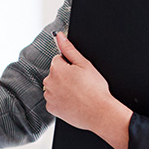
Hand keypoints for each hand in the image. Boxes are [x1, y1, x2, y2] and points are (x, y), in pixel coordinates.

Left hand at [43, 31, 131, 148]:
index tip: (79, 73)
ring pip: (54, 87)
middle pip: (55, 73)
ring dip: (62, 88)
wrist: (99, 112)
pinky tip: (73, 102)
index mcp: (56, 69)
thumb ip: (69, 49)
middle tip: (80, 84)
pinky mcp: (51, 108)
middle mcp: (49, 82)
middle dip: (65, 76)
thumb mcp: (85, 64)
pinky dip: (61, 101)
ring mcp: (49, 96)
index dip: (70, 65)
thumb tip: (59, 36)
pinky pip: (54, 100)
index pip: (58, 60)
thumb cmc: (95, 89)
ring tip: (78, 94)